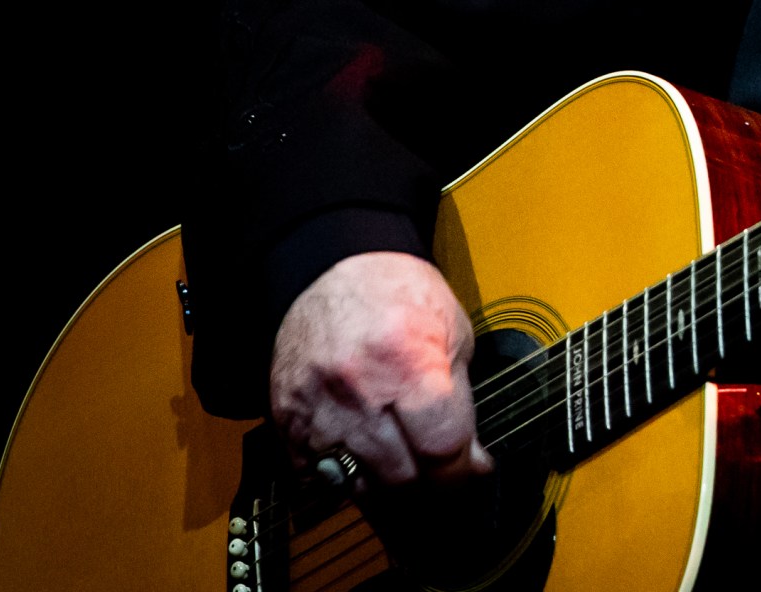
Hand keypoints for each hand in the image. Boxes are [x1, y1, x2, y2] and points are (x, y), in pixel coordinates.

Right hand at [270, 251, 493, 487]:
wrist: (333, 270)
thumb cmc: (400, 295)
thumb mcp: (453, 333)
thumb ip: (462, 402)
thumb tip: (475, 461)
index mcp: (408, 363)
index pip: (441, 449)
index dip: (465, 471)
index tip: (474, 469)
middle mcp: (358, 391)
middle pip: (401, 478)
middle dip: (432, 486)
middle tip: (445, 475)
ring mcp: (316, 410)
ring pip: (358, 488)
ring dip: (390, 490)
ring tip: (409, 471)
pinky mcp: (286, 421)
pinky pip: (315, 478)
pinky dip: (344, 481)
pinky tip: (365, 461)